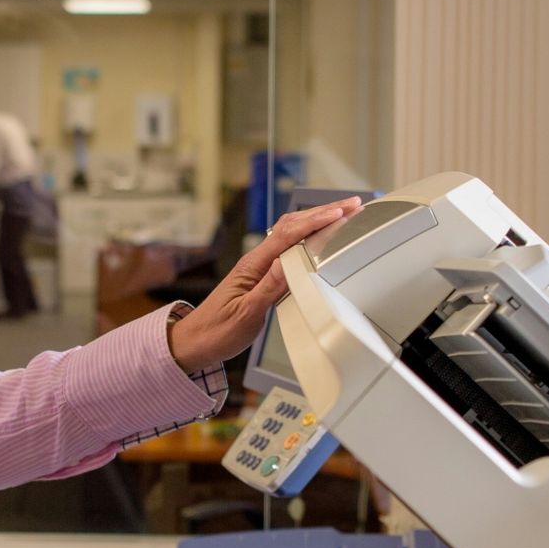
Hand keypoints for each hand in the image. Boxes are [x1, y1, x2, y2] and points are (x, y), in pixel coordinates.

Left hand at [167, 197, 363, 372]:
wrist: (195, 342)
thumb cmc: (217, 332)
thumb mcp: (245, 315)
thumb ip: (267, 289)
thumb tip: (287, 263)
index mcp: (252, 266)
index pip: (288, 235)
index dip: (316, 221)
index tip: (340, 213)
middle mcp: (256, 261)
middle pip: (292, 226)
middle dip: (324, 212)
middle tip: (352, 205)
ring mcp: (259, 267)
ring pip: (290, 234)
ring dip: (317, 220)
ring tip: (343, 213)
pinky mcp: (261, 276)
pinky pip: (288, 248)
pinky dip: (307, 237)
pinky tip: (318, 237)